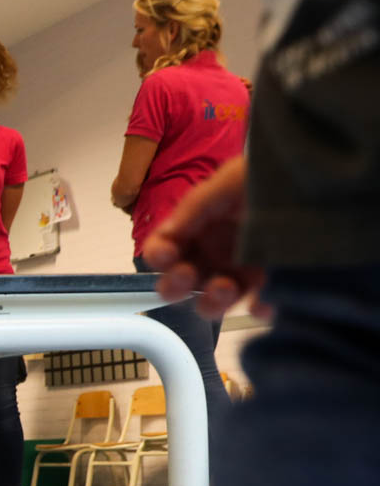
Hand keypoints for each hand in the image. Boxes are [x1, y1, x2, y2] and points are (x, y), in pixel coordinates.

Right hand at [139, 156, 266, 320]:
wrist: (329, 183)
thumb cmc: (275, 175)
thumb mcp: (234, 177)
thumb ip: (198, 203)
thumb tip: (169, 233)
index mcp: (200, 227)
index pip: (164, 248)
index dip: (157, 255)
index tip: (167, 255)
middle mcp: (215, 253)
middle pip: (180, 282)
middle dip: (175, 284)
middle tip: (187, 275)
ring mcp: (244, 272)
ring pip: (213, 302)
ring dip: (211, 301)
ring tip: (227, 288)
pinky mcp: (276, 286)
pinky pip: (260, 308)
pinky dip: (260, 310)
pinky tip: (265, 301)